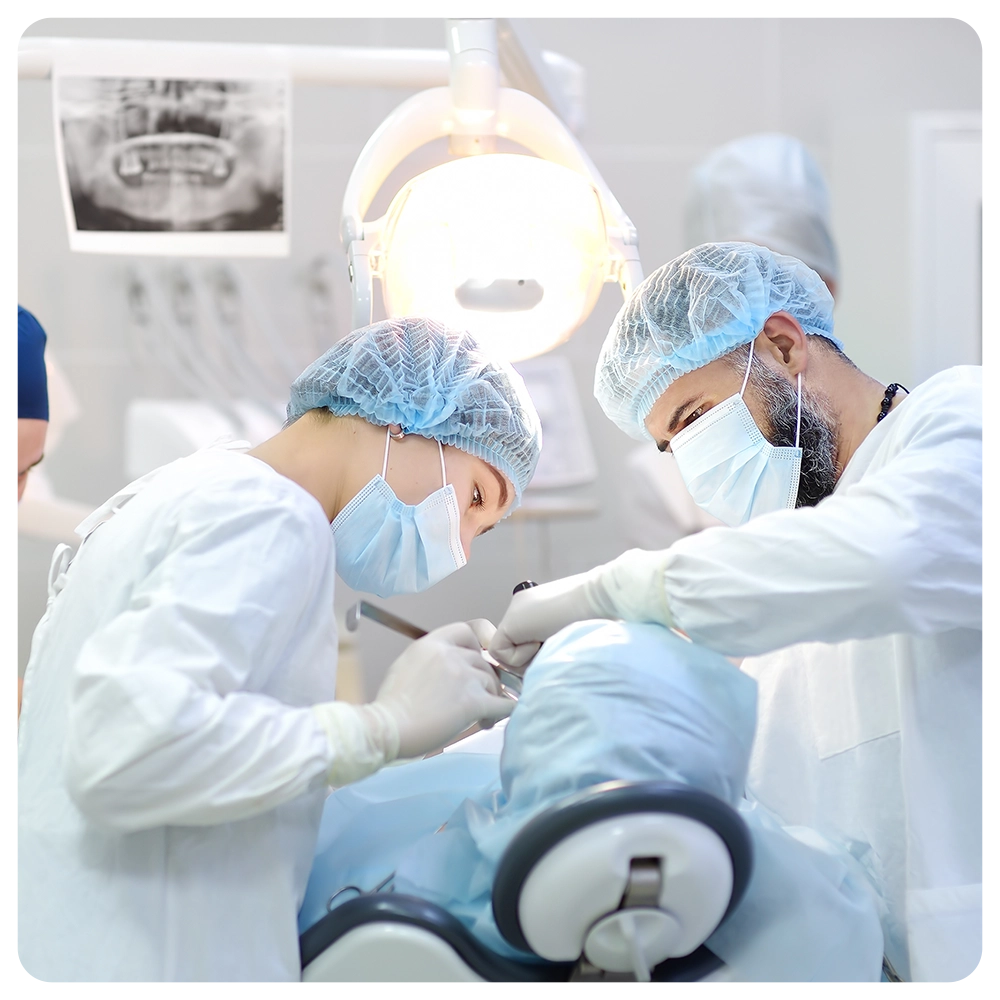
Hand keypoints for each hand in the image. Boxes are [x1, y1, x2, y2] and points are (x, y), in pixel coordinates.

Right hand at [373, 620, 512, 757]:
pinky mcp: (473, 702)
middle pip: (483, 662)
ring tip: (481, 718)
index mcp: (433, 644)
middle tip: (479, 698)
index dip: (476, 646)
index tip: (475, 661)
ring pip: (493, 683)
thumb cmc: (392, 705)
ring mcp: (464, 677)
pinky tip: (492, 720)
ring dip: (491, 699)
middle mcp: (451, 655)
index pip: (467, 632)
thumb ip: (431, 660)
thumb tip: (446, 669)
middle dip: (484, 680)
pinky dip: (502, 712)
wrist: (388, 727)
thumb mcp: (406, 665)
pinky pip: (502, 704)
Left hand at [487, 550, 676, 669]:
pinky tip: (542, 642)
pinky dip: (521, 657)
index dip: (534, 655)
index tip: (555, 653)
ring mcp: (514, 612)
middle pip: (513, 647)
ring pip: (506, 653)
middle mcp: (522, 607)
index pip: (523, 639)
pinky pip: (501, 653)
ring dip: (528, 659)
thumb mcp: (574, 633)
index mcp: (539, 607)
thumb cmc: (600, 617)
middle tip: (553, 651)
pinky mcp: (510, 622)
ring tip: (551, 644)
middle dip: (530, 659)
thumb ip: (555, 644)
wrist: (601, 599)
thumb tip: (546, 667)